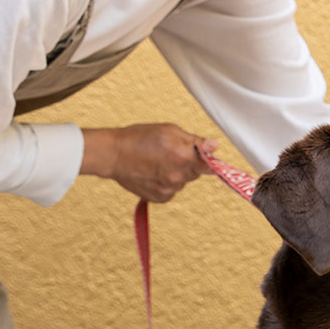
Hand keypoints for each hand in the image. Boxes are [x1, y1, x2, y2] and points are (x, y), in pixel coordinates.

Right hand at [79, 123, 218, 202]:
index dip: (208, 159)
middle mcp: (178, 177)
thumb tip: (215, 145)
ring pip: (183, 181)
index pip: (210, 164)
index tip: (205, 156)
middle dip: (188, 163)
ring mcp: (169, 189)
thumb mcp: (169, 130)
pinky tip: (153, 173)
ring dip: (177, 174)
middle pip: (196, 172)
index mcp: (183, 157)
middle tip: (170, 153)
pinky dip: (166, 183)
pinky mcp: (160, 198)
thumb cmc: (140, 137)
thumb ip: (195, 141)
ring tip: (157, 162)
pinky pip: (172, 190)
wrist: (113, 155)